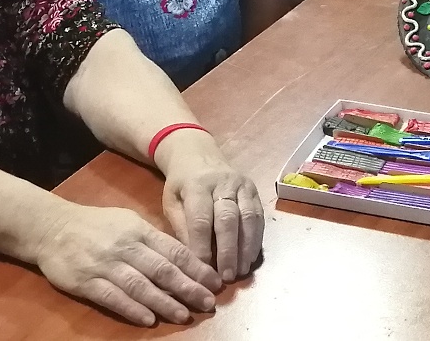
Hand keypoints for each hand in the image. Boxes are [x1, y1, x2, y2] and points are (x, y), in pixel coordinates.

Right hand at [34, 203, 221, 326]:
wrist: (51, 227)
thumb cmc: (96, 225)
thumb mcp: (128, 221)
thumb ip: (154, 239)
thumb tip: (185, 257)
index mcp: (139, 230)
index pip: (174, 250)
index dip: (197, 267)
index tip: (215, 282)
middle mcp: (126, 246)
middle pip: (162, 269)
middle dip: (188, 287)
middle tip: (208, 302)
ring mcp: (105, 264)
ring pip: (140, 285)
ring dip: (164, 302)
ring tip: (183, 315)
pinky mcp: (86, 281)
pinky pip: (112, 297)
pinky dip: (132, 309)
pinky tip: (148, 319)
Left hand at [161, 156, 263, 283]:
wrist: (197, 152)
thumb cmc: (181, 183)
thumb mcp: (171, 202)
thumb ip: (182, 229)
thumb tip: (194, 261)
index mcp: (197, 185)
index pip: (201, 219)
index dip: (203, 247)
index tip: (202, 271)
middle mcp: (223, 183)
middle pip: (228, 219)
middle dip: (228, 250)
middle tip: (226, 276)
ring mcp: (242, 185)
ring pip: (248, 218)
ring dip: (246, 247)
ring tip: (242, 271)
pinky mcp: (254, 189)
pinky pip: (258, 216)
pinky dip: (256, 239)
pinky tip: (251, 258)